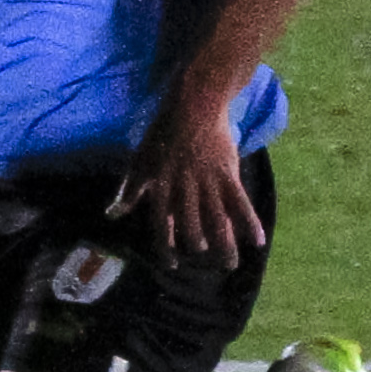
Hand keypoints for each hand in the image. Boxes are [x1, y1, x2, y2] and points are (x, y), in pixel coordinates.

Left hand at [108, 97, 264, 268]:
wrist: (193, 106)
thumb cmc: (163, 134)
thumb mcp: (140, 162)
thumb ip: (130, 191)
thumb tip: (112, 215)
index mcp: (162, 189)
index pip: (161, 226)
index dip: (166, 249)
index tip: (172, 264)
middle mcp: (185, 190)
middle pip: (192, 228)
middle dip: (199, 248)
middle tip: (206, 260)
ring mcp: (209, 183)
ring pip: (217, 222)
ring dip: (224, 246)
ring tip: (229, 265)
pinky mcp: (229, 174)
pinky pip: (241, 204)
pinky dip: (250, 223)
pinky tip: (258, 241)